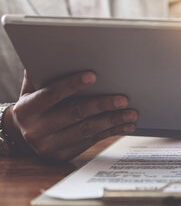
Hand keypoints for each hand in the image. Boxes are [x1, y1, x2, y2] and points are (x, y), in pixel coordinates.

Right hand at [4, 71, 137, 160]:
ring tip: (131, 113)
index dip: (71, 85)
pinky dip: (111, 132)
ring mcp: (50, 145)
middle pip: (74, 114)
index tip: (93, 76)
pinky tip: (126, 125)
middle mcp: (36, 129)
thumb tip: (62, 50)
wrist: (23, 134)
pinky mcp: (63, 155)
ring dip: (112, 121)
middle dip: (101, 105)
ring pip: (87, 131)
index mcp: (27, 109)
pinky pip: (92, 141)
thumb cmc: (35, 102)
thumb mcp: (32, 88)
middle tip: (123, 99)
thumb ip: (44, 72)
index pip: (51, 95)